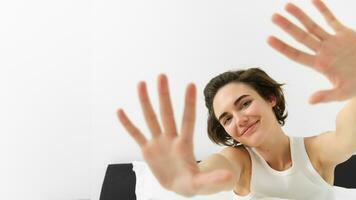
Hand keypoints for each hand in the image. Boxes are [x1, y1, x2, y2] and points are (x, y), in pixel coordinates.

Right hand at [116, 74, 231, 196]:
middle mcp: (171, 139)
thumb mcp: (203, 183)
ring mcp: (158, 143)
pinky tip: (120, 111)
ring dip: (145, 102)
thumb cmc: (192, 183)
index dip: (188, 103)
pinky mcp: (148, 150)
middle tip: (162, 75)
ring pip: (151, 118)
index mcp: (185, 144)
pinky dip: (128, 124)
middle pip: (167, 113)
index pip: (187, 120)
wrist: (179, 186)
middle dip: (164, 95)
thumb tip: (231, 177)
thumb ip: (214, 178)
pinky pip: (136, 134)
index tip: (190, 84)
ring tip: (141, 84)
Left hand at [268, 0, 355, 103]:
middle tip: (273, 17)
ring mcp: (333, 42)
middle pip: (301, 37)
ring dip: (301, 16)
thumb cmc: (355, 89)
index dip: (282, 47)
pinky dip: (323, 10)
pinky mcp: (345, 34)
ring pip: (313, 26)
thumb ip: (326, 96)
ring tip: (287, 5)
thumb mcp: (341, 94)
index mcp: (320, 65)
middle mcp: (323, 51)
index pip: (296, 54)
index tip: (268, 39)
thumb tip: (310, 101)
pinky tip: (314, 0)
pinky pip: (331, 20)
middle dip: (287, 27)